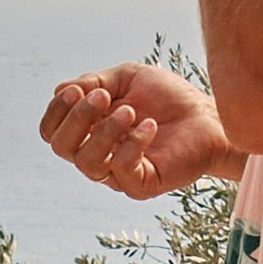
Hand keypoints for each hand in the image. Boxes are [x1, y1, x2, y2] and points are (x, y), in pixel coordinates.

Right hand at [36, 61, 235, 200]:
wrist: (210, 116)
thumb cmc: (169, 97)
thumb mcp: (127, 78)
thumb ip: (94, 81)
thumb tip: (62, 90)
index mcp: (90, 131)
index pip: (52, 132)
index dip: (56, 111)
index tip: (77, 89)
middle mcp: (99, 155)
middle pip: (62, 147)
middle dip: (77, 118)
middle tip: (104, 96)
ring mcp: (118, 173)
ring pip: (87, 162)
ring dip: (105, 130)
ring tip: (131, 111)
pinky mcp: (141, 185)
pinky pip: (121, 170)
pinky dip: (133, 143)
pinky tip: (151, 126)